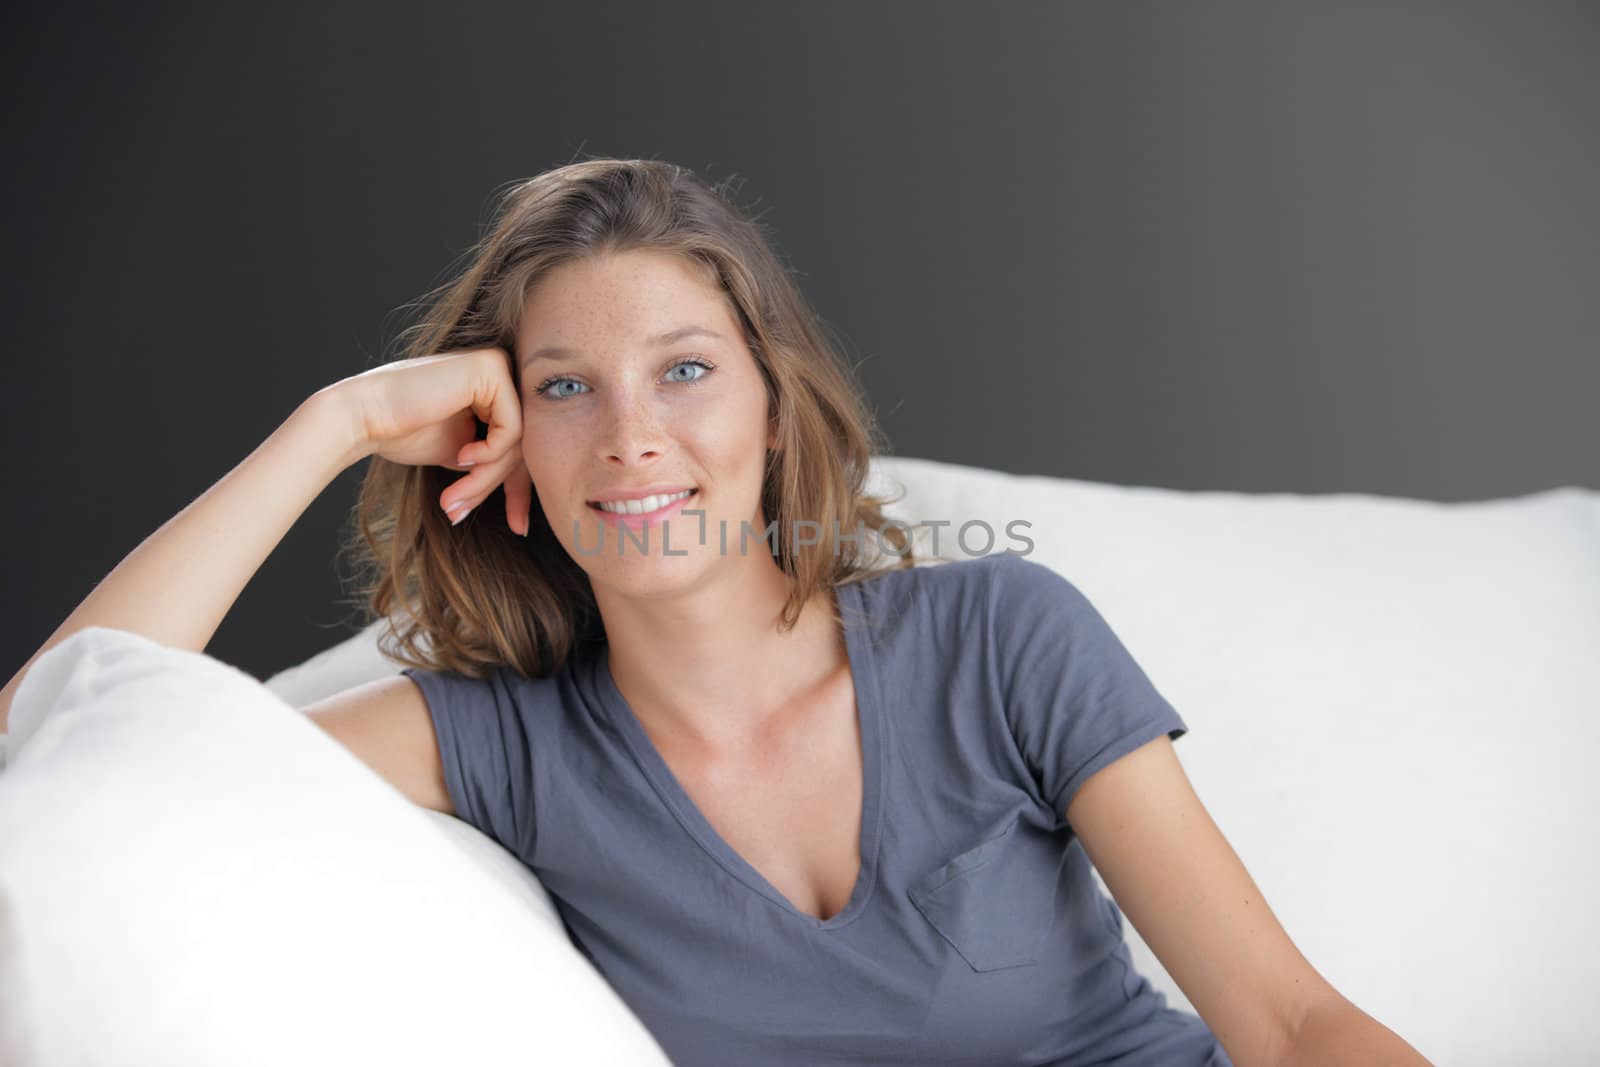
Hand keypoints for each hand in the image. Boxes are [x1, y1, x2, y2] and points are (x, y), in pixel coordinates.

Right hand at [323, 347, 532, 533]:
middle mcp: (500, 371)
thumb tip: (527, 495)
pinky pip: (512, 427)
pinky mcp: (491, 368)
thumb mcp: (462, 453)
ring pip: (518, 440)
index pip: (521, 444)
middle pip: (522, 443)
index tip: (518, 526)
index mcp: (493, 389)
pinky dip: (489, 453)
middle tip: (460, 512)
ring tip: (454, 498)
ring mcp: (498, 366)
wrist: (362, 416)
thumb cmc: (402, 433)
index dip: (518, 490)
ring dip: (485, 479)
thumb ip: (494, 460)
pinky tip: (461, 457)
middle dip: (494, 487)